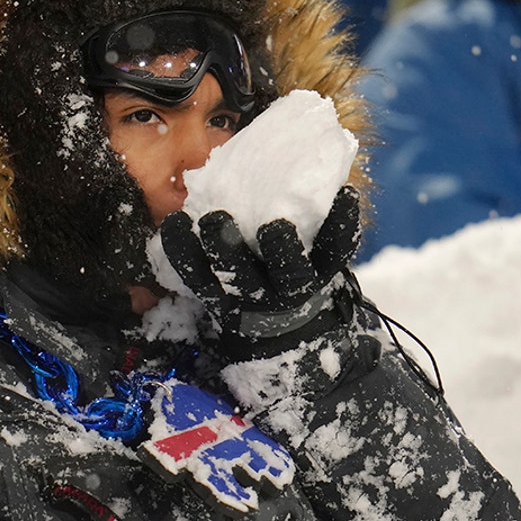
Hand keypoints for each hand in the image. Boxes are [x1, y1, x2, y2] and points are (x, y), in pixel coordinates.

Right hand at [158, 186, 361, 359]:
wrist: (295, 327)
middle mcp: (261, 297)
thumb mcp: (220, 282)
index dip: (183, 252)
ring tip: (275, 226)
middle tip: (215, 219)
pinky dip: (344, 223)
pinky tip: (344, 193)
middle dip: (226, 251)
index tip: (176, 221)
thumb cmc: (248, 286)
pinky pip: (339, 250)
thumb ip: (204, 247)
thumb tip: (192, 194)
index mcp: (226, 298)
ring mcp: (298, 287)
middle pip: (241, 280)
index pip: (198, 278)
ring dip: (283, 249)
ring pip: (292, 273)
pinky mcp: (330, 271)